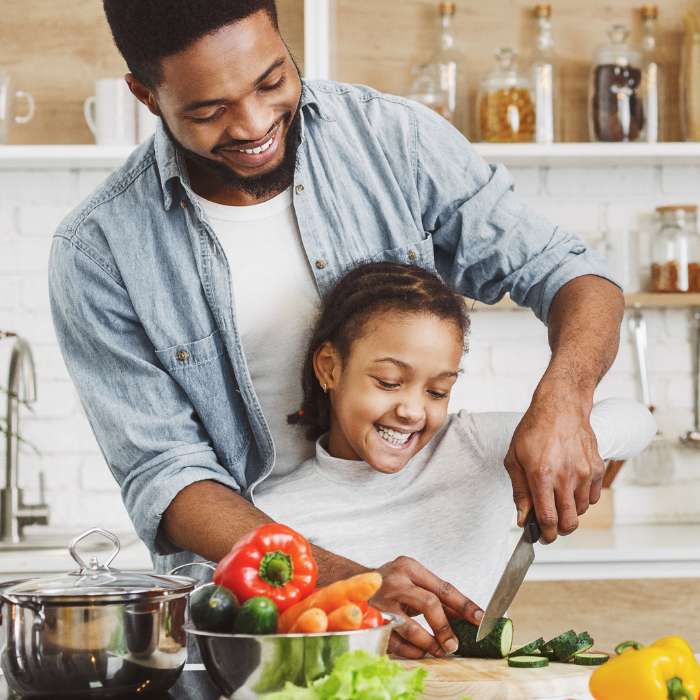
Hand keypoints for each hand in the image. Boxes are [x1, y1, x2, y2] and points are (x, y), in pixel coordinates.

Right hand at [370, 556, 482, 658]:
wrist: (351, 585)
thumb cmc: (389, 584)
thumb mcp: (412, 581)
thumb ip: (436, 595)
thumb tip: (466, 616)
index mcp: (409, 567)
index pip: (444, 587)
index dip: (465, 605)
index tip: (480, 619)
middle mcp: (395, 581)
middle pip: (429, 603)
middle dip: (445, 628)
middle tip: (454, 644)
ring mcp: (382, 601)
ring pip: (411, 626)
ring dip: (429, 643)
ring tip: (439, 650)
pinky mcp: (372, 620)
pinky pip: (396, 641)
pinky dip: (411, 650)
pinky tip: (420, 651)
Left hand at [504, 381, 603, 542]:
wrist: (561, 407)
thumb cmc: (534, 430)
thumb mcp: (514, 458)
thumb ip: (519, 491)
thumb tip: (522, 517)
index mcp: (541, 474)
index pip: (547, 518)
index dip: (544, 534)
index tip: (541, 536)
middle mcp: (566, 476)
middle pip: (569, 522)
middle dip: (558, 531)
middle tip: (550, 527)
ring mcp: (585, 473)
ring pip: (581, 511)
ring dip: (569, 513)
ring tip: (557, 499)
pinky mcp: (598, 468)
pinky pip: (594, 498)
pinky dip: (583, 500)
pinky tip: (570, 488)